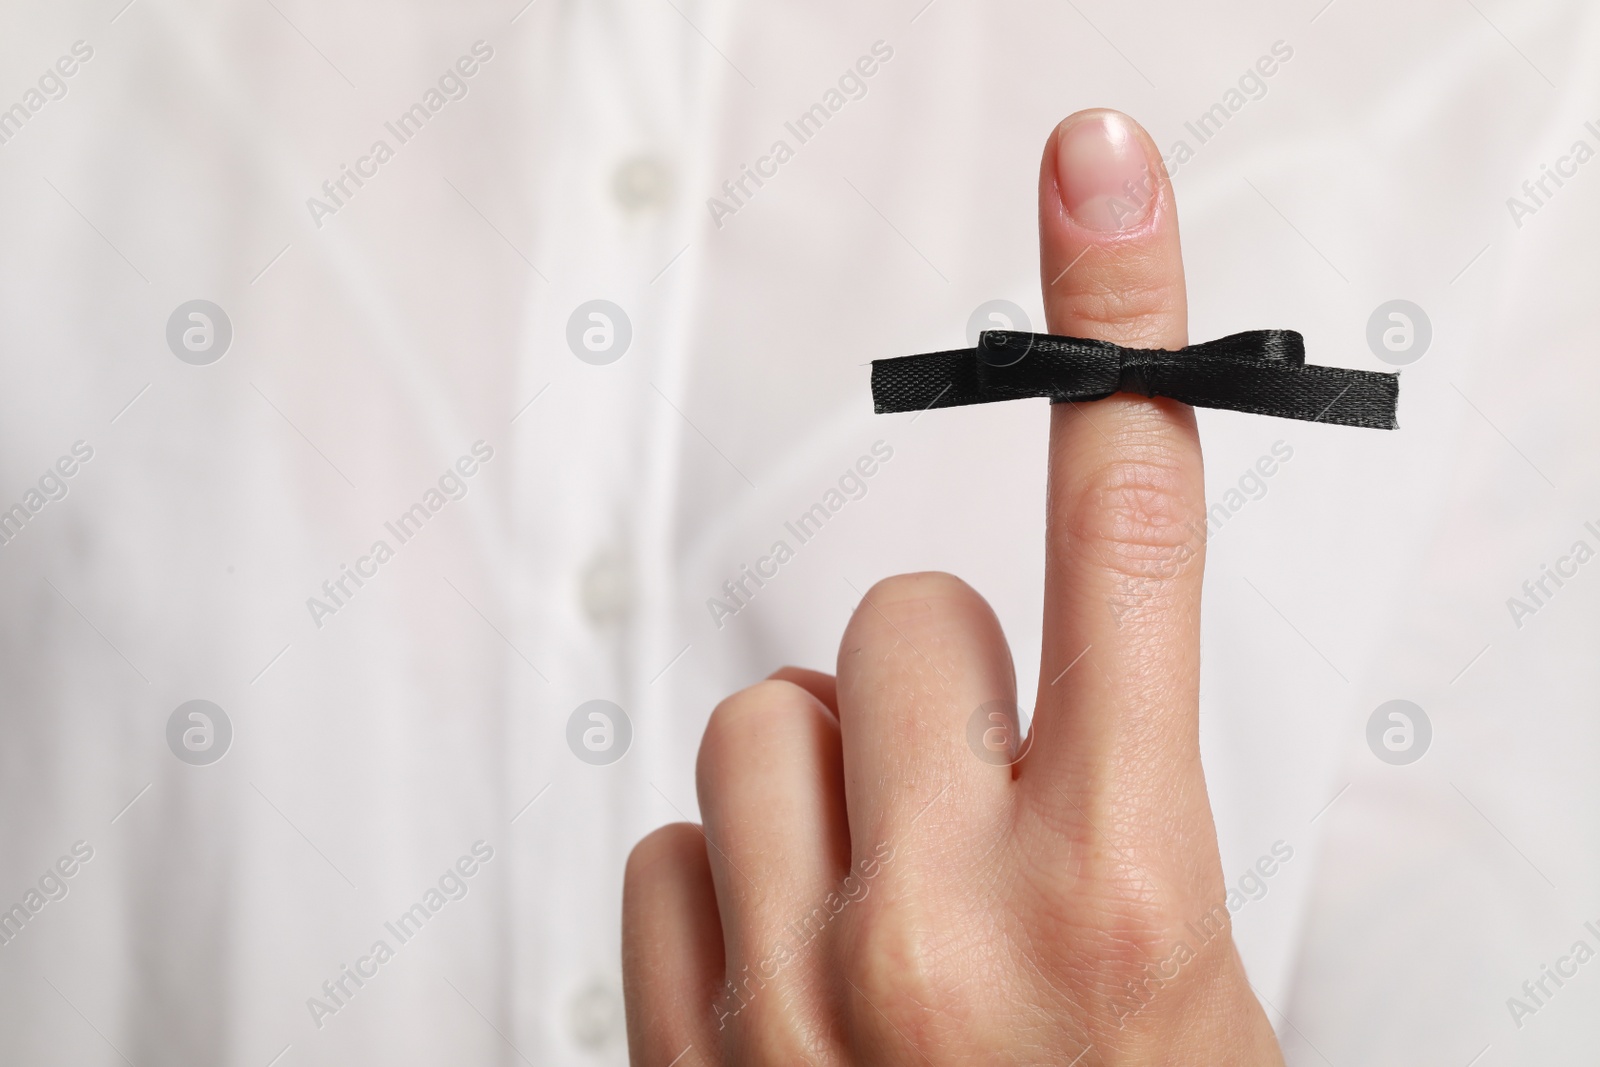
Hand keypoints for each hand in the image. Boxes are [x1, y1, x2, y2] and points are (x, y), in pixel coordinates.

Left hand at [622, 109, 1283, 1065]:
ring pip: (765, 721)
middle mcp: (952, 923)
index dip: (1120, 334)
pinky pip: (661, 845)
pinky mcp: (680, 1046)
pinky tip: (783, 966)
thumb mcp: (1194, 990)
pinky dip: (718, 880)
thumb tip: (1039, 700)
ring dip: (827, 778)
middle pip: (900, 619)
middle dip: (942, 690)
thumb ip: (1115, 815)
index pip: (1131, 538)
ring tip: (884, 898)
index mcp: (1128, 891)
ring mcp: (795, 989)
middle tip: (984, 803)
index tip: (1093, 189)